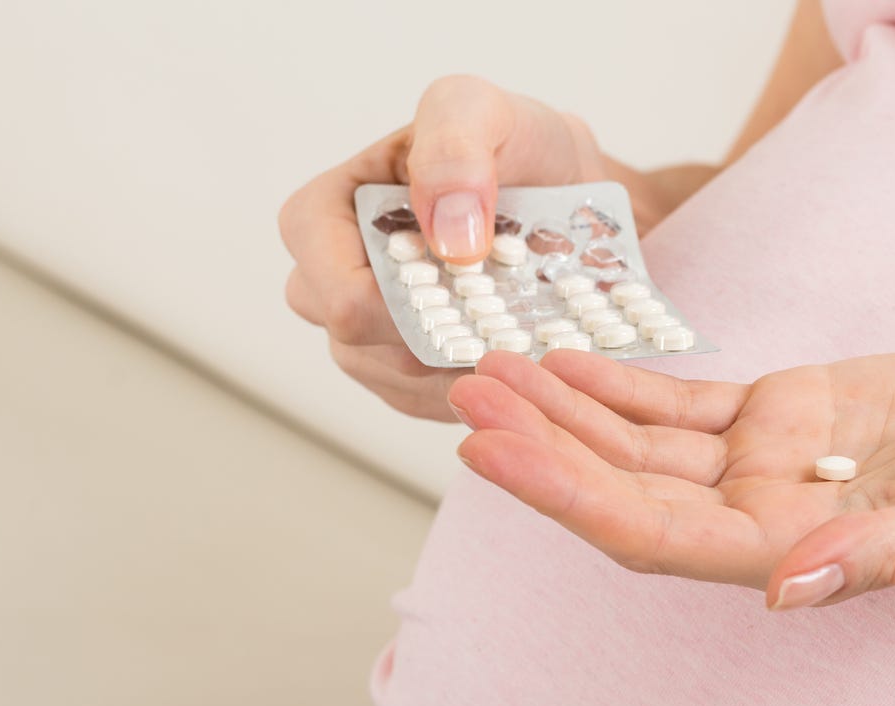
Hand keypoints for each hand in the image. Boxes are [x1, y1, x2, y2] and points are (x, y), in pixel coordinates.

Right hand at [277, 75, 603, 419]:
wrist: (567, 188)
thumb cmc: (513, 142)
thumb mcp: (482, 111)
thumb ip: (454, 150)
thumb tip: (448, 235)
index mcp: (326, 213)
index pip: (329, 290)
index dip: (393, 305)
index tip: (467, 286)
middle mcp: (333, 278)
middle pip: (356, 344)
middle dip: (434, 340)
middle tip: (508, 316)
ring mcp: (368, 332)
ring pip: (396, 382)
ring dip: (463, 368)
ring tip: (523, 331)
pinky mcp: (410, 372)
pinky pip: (430, 405)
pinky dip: (481, 387)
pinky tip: (520, 355)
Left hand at [448, 345, 894, 608]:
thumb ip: (886, 557)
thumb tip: (784, 595)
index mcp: (794, 551)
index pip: (653, 530)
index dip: (566, 494)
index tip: (491, 450)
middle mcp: (763, 516)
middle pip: (624, 486)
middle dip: (542, 448)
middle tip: (463, 393)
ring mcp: (768, 465)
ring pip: (639, 442)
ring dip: (563, 411)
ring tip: (487, 366)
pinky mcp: (785, 415)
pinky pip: (682, 403)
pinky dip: (620, 385)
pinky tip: (562, 358)